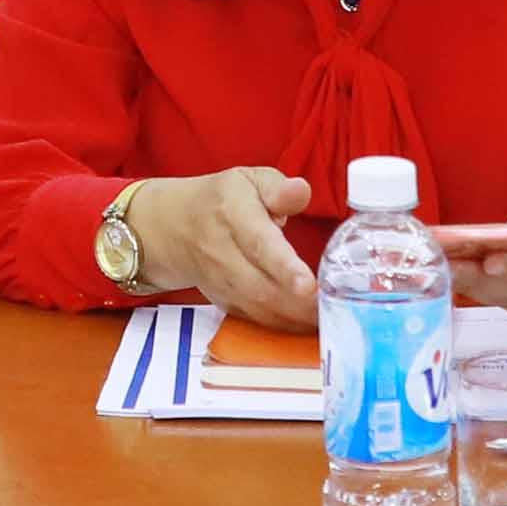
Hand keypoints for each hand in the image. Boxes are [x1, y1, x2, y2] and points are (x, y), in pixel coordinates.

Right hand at [115, 165, 321, 328]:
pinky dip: (282, 326)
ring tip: (328, 318)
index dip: (284, 267)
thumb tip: (300, 191)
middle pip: (261, 285)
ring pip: (259, 308)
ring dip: (295, 318)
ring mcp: (220, 281)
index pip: (259, 243)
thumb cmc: (220, 200)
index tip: (308, 284)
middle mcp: (222, 252)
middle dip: (299, 303)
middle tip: (334, 307)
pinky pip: (254, 319)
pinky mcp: (223, 301)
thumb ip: (277, 187)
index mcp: (232, 214)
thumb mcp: (247, 179)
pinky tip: (307, 323)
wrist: (171, 227)